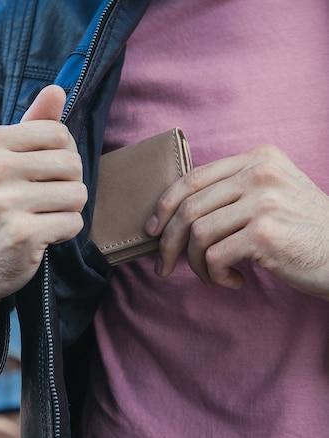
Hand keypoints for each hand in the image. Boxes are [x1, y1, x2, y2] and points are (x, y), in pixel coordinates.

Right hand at [0, 85, 86, 318]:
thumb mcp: (0, 161)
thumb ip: (31, 125)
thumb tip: (58, 89)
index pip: (57, 133)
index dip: (62, 155)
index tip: (43, 173)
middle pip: (72, 162)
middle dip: (67, 184)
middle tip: (42, 200)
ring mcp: (4, 203)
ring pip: (77, 194)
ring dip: (67, 210)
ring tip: (41, 217)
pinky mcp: (21, 234)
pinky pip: (73, 223)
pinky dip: (64, 232)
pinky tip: (41, 237)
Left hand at [145, 144, 328, 297]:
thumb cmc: (303, 231)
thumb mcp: (272, 194)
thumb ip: (231, 191)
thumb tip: (170, 213)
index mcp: (258, 158)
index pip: (193, 177)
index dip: (164, 205)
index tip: (152, 229)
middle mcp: (260, 173)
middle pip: (189, 208)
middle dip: (167, 242)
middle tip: (162, 265)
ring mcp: (264, 201)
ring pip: (198, 234)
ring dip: (195, 264)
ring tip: (212, 276)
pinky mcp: (266, 233)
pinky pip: (215, 257)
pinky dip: (214, 276)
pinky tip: (233, 281)